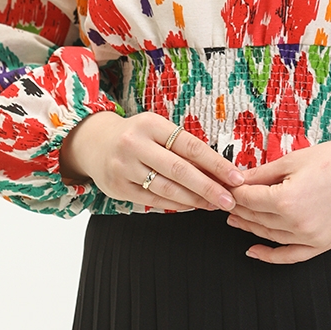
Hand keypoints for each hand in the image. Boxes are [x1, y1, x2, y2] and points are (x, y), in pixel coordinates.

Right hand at [59, 112, 242, 211]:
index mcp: (150, 124)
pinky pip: (153, 200)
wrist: (94, 143)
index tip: (236, 177)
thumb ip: (181, 145)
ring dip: (195, 199)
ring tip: (215, 204)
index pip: (190, 145)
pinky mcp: (118, 188)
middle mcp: (135, 144)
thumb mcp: (156, 128)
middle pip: (180, 170)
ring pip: (167, 188)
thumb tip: (219, 168)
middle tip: (230, 199)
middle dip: (209, 187)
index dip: (216, 163)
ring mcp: (124, 167)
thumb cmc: (136, 135)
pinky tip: (192, 206)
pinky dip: (176, 205)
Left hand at [227, 137, 330, 262]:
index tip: (224, 186)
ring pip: (268, 236)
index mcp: (286, 200)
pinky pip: (289, 256)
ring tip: (235, 218)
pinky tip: (253, 250)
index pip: (247, 199)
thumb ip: (262, 174)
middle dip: (238, 208)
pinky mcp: (321, 245)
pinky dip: (269, 255)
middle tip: (225, 199)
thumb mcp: (293, 159)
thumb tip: (237, 180)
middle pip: (255, 218)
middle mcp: (296, 224)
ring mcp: (310, 238)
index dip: (232, 192)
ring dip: (248, 228)